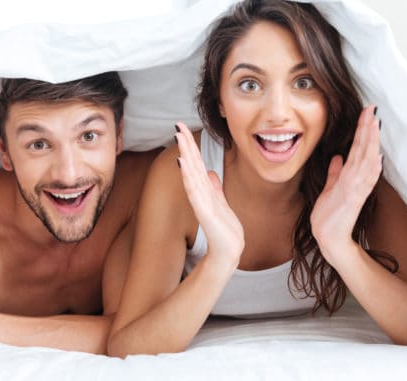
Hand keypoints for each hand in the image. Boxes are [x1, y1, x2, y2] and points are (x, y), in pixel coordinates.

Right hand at [174, 123, 243, 269]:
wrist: (228, 252)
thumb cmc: (224, 230)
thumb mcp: (221, 204)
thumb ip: (214, 188)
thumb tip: (209, 172)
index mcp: (205, 190)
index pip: (196, 163)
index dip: (190, 145)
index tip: (183, 128)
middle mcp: (200, 194)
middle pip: (191, 164)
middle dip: (186, 144)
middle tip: (178, 125)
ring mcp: (201, 203)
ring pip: (191, 174)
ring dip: (186, 155)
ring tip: (179, 138)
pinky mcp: (204, 213)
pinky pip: (195, 192)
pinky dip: (188, 178)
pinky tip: (183, 165)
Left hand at [310, 106, 381, 262]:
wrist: (329, 238)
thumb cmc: (330, 216)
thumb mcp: (330, 188)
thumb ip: (335, 173)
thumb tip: (337, 157)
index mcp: (352, 176)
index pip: (360, 148)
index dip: (363, 131)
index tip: (366, 113)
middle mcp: (358, 180)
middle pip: (366, 150)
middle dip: (369, 129)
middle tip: (372, 108)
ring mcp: (357, 189)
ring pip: (367, 160)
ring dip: (371, 142)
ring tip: (374, 123)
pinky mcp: (353, 198)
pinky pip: (364, 179)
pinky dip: (370, 166)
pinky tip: (375, 154)